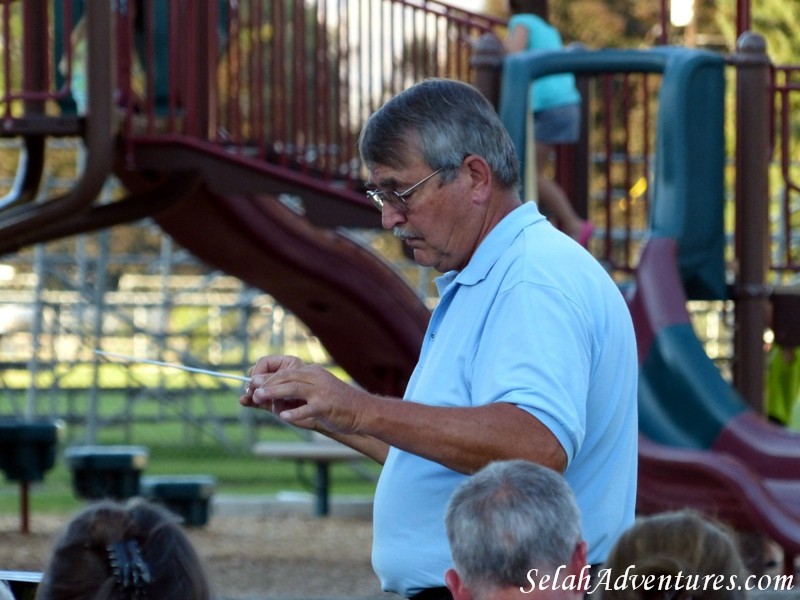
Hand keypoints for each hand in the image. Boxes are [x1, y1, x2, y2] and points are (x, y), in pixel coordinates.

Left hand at [239, 355, 369, 434]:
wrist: (362, 411)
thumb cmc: (334, 405)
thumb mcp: (312, 395)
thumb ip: (289, 395)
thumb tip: (258, 398)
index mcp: (311, 372)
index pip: (284, 371)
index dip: (265, 377)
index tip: (251, 384)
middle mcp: (315, 378)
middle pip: (286, 376)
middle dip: (266, 383)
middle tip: (251, 390)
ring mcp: (322, 391)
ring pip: (294, 388)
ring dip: (274, 392)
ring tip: (259, 397)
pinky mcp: (327, 406)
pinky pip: (308, 408)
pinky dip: (295, 412)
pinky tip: (284, 417)